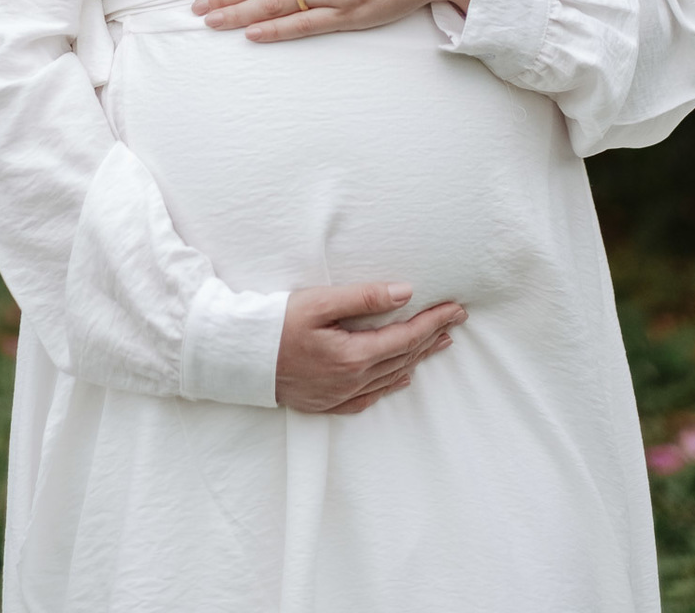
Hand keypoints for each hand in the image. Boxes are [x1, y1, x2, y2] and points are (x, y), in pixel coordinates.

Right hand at [276, 281, 467, 414]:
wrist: (238, 357)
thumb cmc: (275, 323)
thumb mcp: (319, 302)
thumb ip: (363, 297)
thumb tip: (405, 292)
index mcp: (353, 355)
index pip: (406, 337)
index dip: (433, 322)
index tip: (456, 309)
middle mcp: (352, 380)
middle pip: (403, 357)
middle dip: (432, 336)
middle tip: (456, 320)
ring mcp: (340, 395)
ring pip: (391, 376)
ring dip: (417, 357)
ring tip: (439, 342)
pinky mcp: (327, 402)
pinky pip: (369, 396)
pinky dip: (390, 383)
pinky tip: (400, 376)